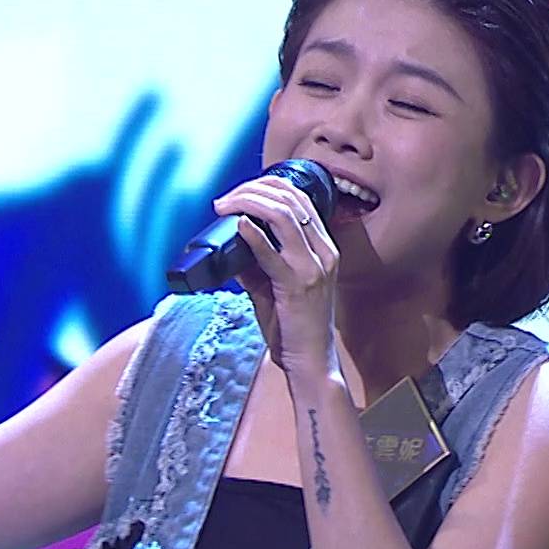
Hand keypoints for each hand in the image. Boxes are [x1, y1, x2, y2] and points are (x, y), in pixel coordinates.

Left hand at [217, 174, 339, 382]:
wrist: (311, 363)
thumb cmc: (295, 329)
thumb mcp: (275, 288)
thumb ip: (256, 265)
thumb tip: (232, 246)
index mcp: (324, 249)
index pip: (300, 200)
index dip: (269, 186)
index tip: (241, 191)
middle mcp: (323, 253)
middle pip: (291, 200)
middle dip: (253, 189)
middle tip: (226, 199)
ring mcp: (313, 267)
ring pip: (283, 215)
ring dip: (249, 203)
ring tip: (225, 206)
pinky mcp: (297, 285)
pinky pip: (272, 251)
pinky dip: (252, 233)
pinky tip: (238, 224)